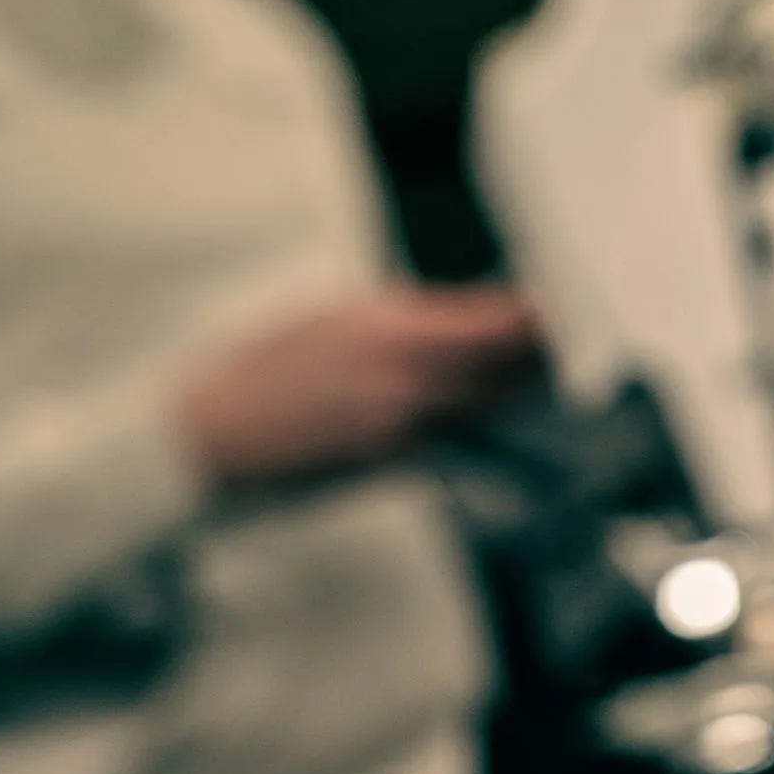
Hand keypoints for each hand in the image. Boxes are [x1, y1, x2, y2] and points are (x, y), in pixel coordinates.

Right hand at [174, 285, 539, 487]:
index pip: (490, 324)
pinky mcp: (394, 465)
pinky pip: (453, 439)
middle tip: (562, 340)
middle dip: (538, 356)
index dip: (534, 318)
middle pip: (505, 372)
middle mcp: (406, 382)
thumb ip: (399, 315)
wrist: (211, 436)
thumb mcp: (328, 314)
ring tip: (538, 371)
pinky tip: (488, 408)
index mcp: (387, 330)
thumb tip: (455, 314)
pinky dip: (477, 421)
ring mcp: (404, 430)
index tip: (557, 307)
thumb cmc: (259, 367)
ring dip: (516, 391)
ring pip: (488, 409)